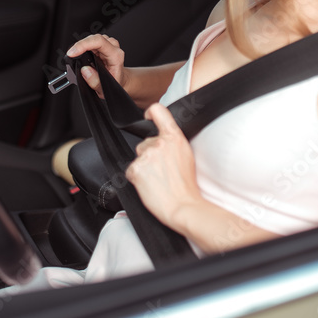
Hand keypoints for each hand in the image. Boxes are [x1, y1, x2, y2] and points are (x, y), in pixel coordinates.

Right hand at [66, 34, 127, 98]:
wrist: (120, 81)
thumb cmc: (115, 83)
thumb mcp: (105, 89)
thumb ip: (95, 81)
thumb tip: (85, 70)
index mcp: (116, 56)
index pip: (99, 42)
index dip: (83, 45)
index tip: (72, 52)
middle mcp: (113, 48)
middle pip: (94, 38)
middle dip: (79, 46)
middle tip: (70, 55)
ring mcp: (108, 45)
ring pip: (92, 39)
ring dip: (81, 46)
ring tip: (74, 55)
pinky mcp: (102, 46)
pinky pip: (91, 42)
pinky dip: (83, 47)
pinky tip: (79, 53)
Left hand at [126, 103, 202, 227]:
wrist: (182, 206)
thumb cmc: (186, 186)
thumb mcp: (186, 155)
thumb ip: (173, 142)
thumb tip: (163, 138)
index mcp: (174, 137)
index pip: (158, 110)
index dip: (150, 113)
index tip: (148, 118)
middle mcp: (160, 143)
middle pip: (145, 142)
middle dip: (149, 154)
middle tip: (162, 170)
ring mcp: (146, 156)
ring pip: (138, 157)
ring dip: (144, 167)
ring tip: (157, 179)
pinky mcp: (135, 169)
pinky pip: (131, 171)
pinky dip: (137, 178)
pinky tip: (149, 185)